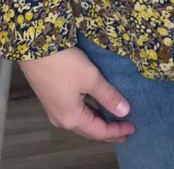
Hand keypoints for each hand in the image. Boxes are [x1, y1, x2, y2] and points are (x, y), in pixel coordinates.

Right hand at [18, 46, 135, 144]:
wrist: (35, 47)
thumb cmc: (63, 63)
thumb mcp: (91, 78)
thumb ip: (108, 96)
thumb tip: (125, 111)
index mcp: (71, 118)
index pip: (99, 131)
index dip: (117, 132)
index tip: (133, 129)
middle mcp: (61, 118)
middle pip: (89, 130)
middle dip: (107, 132)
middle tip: (125, 132)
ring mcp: (55, 109)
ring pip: (81, 122)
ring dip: (98, 123)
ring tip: (113, 121)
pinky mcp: (52, 98)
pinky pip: (75, 113)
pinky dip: (89, 113)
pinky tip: (96, 107)